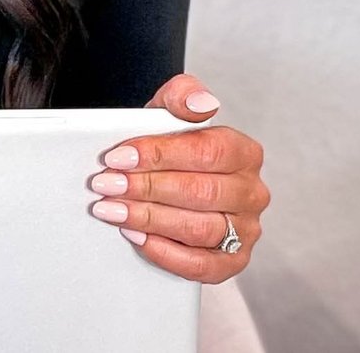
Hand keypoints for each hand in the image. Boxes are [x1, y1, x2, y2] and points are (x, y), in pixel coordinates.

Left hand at [85, 72, 267, 281]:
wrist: (169, 184)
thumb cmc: (172, 153)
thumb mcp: (169, 115)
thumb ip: (183, 95)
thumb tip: (201, 103)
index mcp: (244, 153)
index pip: (207, 151)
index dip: (160, 154)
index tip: (120, 156)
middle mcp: (251, 192)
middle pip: (201, 192)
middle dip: (147, 188)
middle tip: (108, 185)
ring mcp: (245, 230)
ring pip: (199, 229)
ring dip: (149, 219)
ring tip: (114, 210)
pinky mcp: (231, 262)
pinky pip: (200, 265)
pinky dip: (165, 253)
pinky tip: (136, 236)